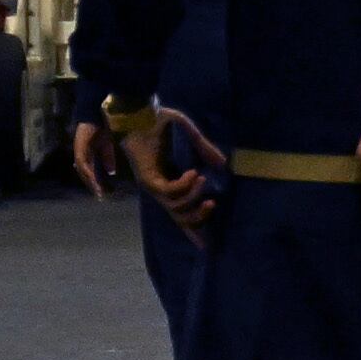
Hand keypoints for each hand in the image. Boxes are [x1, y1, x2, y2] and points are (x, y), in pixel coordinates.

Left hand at [70, 114, 123, 194]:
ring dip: (90, 181)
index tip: (103, 190)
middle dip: (92, 184)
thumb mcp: (108, 145)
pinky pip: (84, 164)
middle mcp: (81, 155)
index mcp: (88, 154)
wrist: (97, 113)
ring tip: (98, 190)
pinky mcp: (79, 149)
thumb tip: (111, 173)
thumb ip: (108, 158)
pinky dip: (89, 172)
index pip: (90, 171)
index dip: (96, 181)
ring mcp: (79, 152)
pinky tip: (94, 178)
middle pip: (85, 174)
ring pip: (83, 171)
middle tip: (100, 194)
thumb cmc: (103, 126)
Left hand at [122, 109, 230, 229]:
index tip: (207, 246)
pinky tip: (194, 173)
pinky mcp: (148, 178)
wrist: (138, 112)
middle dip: (197, 218)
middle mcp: (159, 188)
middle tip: (212, 204)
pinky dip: (183, 186)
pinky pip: (169, 191)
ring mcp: (152, 184)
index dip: (194, 229)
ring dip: (191, 196)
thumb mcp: (189, 135)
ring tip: (202, 179)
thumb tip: (223, 165)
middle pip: (179, 217)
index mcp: (168, 181)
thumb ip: (204, 149)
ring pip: (174, 207)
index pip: (183, 210)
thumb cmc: (159, 121)